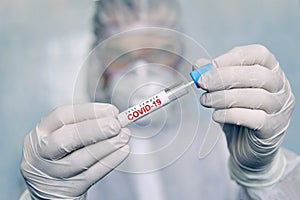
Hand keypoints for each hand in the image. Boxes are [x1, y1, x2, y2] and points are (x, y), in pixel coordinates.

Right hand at [21, 103, 129, 198]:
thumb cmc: (58, 154)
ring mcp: (55, 174)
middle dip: (94, 129)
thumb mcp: (61, 135)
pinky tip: (122, 150)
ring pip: (81, 160)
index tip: (110, 111)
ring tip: (124, 136)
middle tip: (116, 125)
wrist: (47, 186)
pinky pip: (93, 175)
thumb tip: (114, 116)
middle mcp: (43, 154)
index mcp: (39, 134)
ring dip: (107, 146)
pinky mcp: (69, 189)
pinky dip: (110, 161)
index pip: (61, 116)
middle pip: (65, 139)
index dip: (88, 111)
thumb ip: (84, 124)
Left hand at [196, 44, 294, 186]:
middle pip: (257, 74)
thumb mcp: (224, 91)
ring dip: (224, 97)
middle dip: (225, 77)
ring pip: (256, 96)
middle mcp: (280, 87)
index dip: (233, 57)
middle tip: (202, 82)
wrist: (246, 146)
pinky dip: (231, 115)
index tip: (210, 65)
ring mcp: (280, 108)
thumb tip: (198, 65)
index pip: (259, 54)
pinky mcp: (273, 129)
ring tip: (205, 100)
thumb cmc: (237, 112)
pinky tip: (216, 115)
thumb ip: (213, 76)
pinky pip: (254, 119)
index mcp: (270, 70)